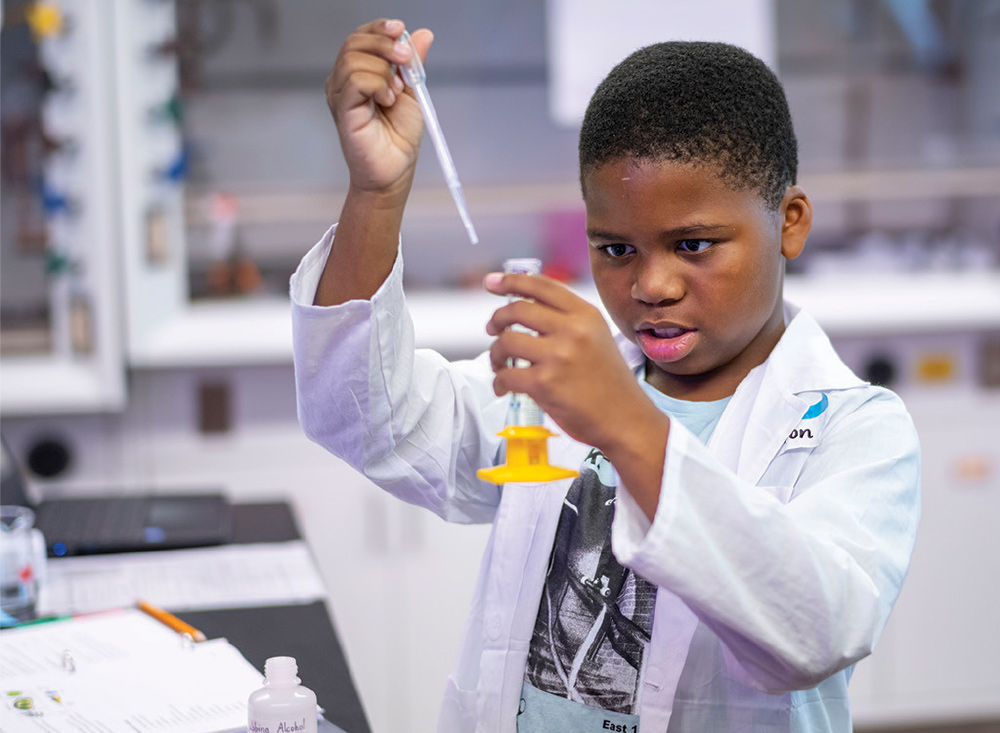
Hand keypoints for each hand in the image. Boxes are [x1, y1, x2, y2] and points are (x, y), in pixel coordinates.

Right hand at [325, 19, 433, 196]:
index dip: (380, 28)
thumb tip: (423, 35)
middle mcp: (343, 80)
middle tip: (405, 60)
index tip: (401, 30)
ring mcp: (339, 94)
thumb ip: (413, 64)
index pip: (361, 37)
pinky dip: (377, 85)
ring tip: (396, 93)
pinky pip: (355, 81)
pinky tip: (388, 100)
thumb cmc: (399, 136)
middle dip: (384, 44)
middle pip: (354, 42)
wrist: (395, 169)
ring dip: (383, 70)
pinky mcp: (341, 109)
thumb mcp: (412, 92)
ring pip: (354, 59)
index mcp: (358, 72)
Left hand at [483, 272, 664, 457]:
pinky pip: (506, 375)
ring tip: (500, 363)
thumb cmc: (609, 383)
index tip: (493, 283)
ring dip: (495, 353)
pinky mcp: (545, 383)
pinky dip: (499, 381)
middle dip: (497, 319)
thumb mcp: (597, 338)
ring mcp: (558, 356)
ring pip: (506, 341)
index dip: (511, 281)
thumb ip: (568, 321)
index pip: (541, 286)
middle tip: (492, 329)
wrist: (625, 420)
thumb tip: (525, 308)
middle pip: (517, 309)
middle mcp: (573, 330)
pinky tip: (503, 386)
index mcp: (586, 315)